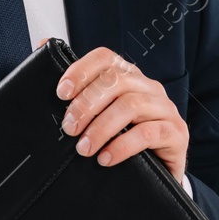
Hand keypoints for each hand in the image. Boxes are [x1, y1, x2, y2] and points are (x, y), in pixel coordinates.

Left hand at [53, 45, 188, 183]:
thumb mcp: (99, 116)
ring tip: (84, 148)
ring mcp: (165, 109)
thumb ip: (75, 86)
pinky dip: (122, 146)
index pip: (106, 58)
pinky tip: (106, 158)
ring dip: (102, 128)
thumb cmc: (123, 141)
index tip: (61, 92)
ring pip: (131, 105)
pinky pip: (149, 133)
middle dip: (87, 104)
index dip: (82, 70)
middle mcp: (149, 88)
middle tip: (69, 128)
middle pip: (117, 81)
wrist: (157, 175)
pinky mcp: (176, 133)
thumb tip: (43, 44)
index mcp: (130, 78)